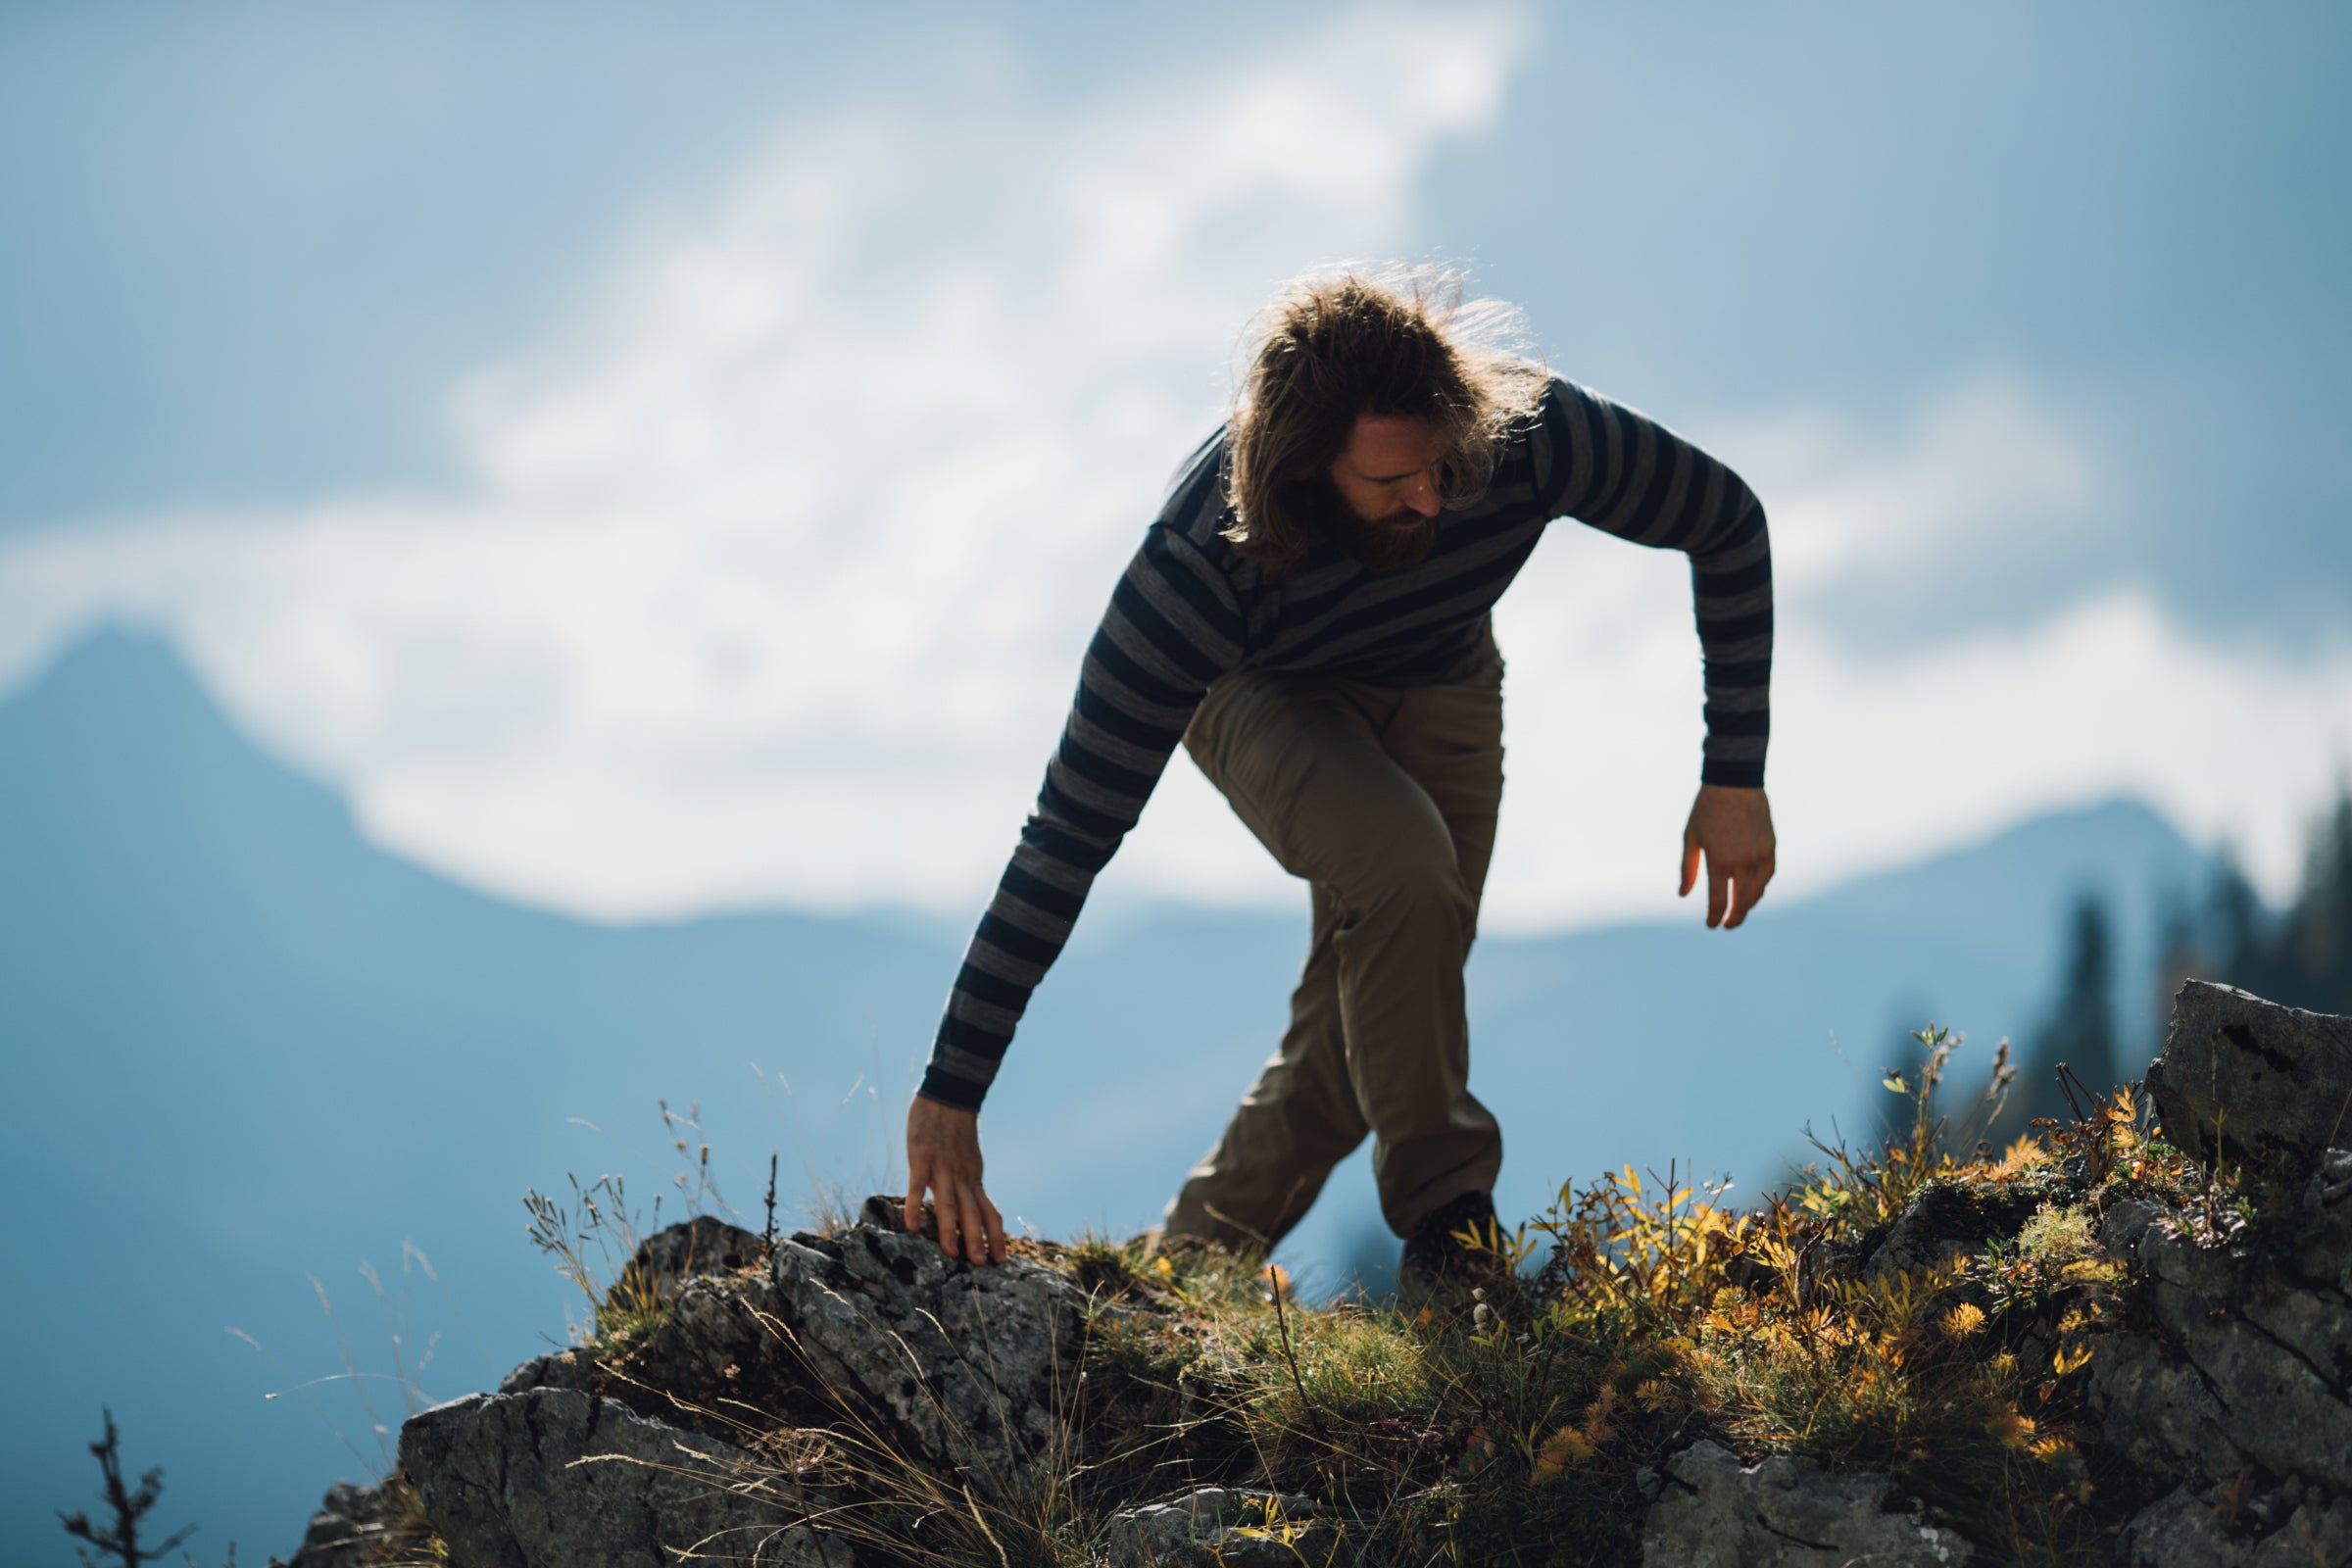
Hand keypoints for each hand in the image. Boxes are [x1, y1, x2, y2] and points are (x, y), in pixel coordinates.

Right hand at [905, 1095, 1006, 1264]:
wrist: (947, 1094)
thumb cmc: (954, 1130)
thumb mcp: (968, 1159)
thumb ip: (967, 1182)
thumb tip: (972, 1203)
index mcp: (973, 1178)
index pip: (989, 1211)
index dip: (995, 1235)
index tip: (1001, 1260)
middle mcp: (962, 1176)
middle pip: (972, 1212)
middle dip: (977, 1239)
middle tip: (981, 1265)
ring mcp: (943, 1167)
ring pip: (948, 1202)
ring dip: (950, 1228)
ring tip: (951, 1253)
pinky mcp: (922, 1156)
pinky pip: (918, 1185)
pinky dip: (917, 1206)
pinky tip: (912, 1226)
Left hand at [1680, 784, 1775, 928]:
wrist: (1734, 784)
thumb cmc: (1706, 810)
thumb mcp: (1691, 838)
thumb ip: (1688, 869)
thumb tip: (1683, 895)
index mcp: (1719, 862)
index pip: (1719, 902)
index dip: (1715, 917)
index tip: (1711, 925)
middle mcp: (1742, 863)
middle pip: (1742, 903)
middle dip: (1734, 918)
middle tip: (1727, 925)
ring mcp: (1759, 856)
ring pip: (1757, 892)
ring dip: (1748, 904)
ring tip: (1738, 909)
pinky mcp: (1771, 848)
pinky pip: (1768, 876)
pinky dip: (1760, 887)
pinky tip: (1751, 890)